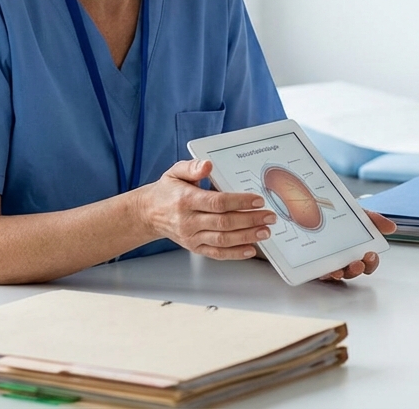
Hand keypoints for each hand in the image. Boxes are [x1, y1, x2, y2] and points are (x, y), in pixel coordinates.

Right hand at [135, 159, 275, 259]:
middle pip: (224, 222)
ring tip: (265, 231)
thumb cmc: (167, 191)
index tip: (257, 200)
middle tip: (269, 216)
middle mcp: (188, 221)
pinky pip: (217, 253)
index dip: (239, 202)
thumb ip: (193, 167)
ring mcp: (191, 237)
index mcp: (185, 200)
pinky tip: (250, 249)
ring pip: (223, 239)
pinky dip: (235, 253)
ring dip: (247, 237)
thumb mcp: (175, 172)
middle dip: (250, 220)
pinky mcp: (195, 247)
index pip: (217, 202)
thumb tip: (208, 165)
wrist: (149, 213)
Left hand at [317, 210, 396, 281]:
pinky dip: (322, 272)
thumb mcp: (357, 214)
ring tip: (340, 271)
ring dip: (340, 274)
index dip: (371, 262)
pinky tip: (324, 269)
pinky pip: (318, 272)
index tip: (371, 255)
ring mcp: (327, 263)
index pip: (367, 262)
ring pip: (336, 274)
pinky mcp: (312, 264)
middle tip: (358, 264)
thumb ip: (373, 220)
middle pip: (353, 271)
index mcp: (355, 250)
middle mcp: (343, 259)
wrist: (313, 207)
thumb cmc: (338, 215)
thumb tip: (392, 227)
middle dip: (357, 270)